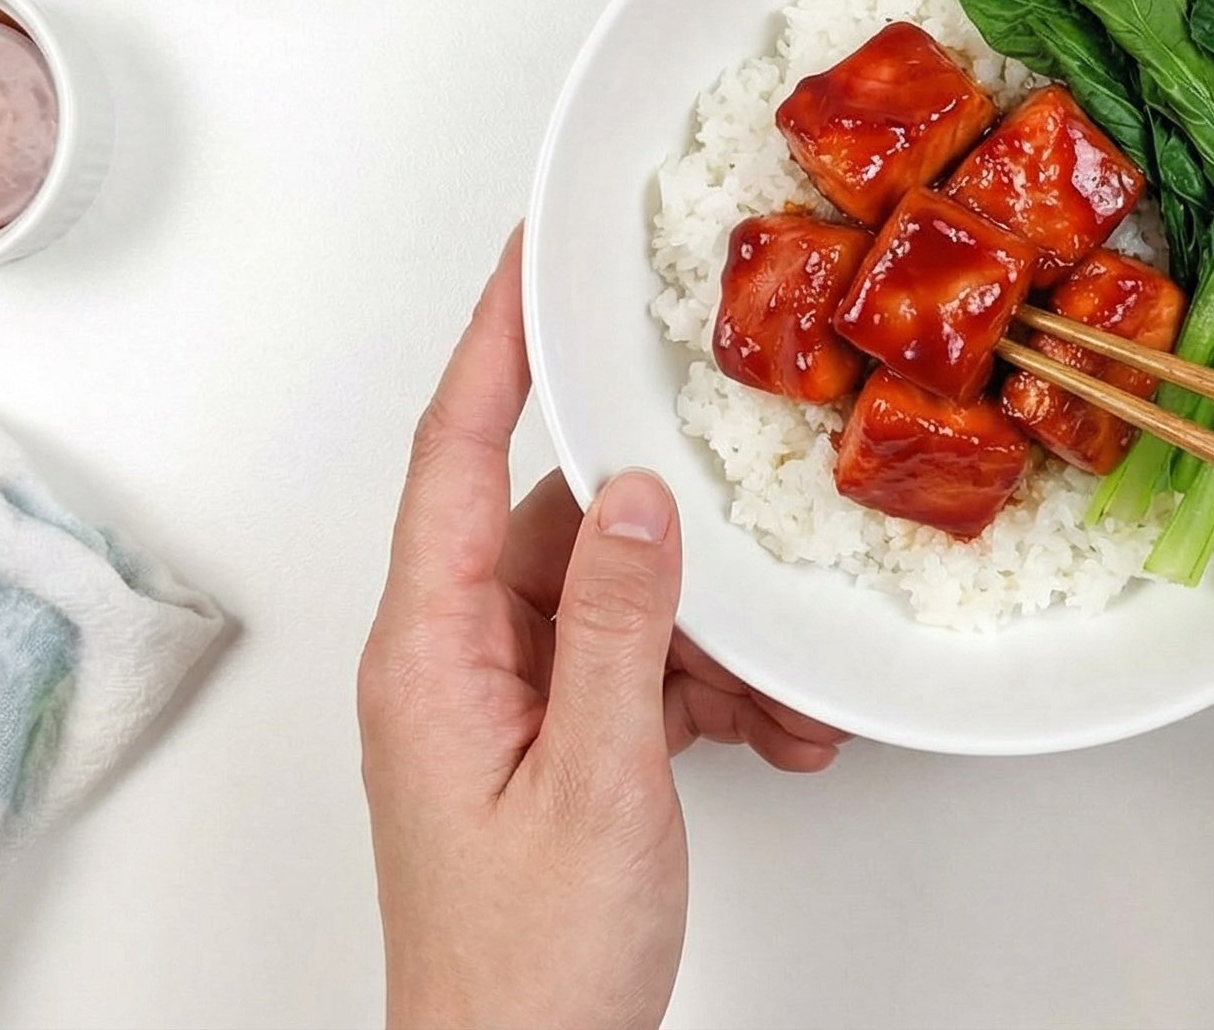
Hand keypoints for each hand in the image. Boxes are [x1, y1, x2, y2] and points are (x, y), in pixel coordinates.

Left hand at [358, 229, 847, 1029]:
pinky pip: (634, 669)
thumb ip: (621, 623)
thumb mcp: (597, 779)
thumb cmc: (525, 966)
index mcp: (432, 650)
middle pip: (566, 523)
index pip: (456, 451)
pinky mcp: (550, 744)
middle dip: (677, 539)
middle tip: (755, 523)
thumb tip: (638, 491)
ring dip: (711, 637)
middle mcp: (456, 659)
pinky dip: (706, 689)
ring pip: (620, 601)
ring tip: (781, 700)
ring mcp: (502, 702)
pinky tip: (768, 733)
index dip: (496, 340)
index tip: (534, 254)